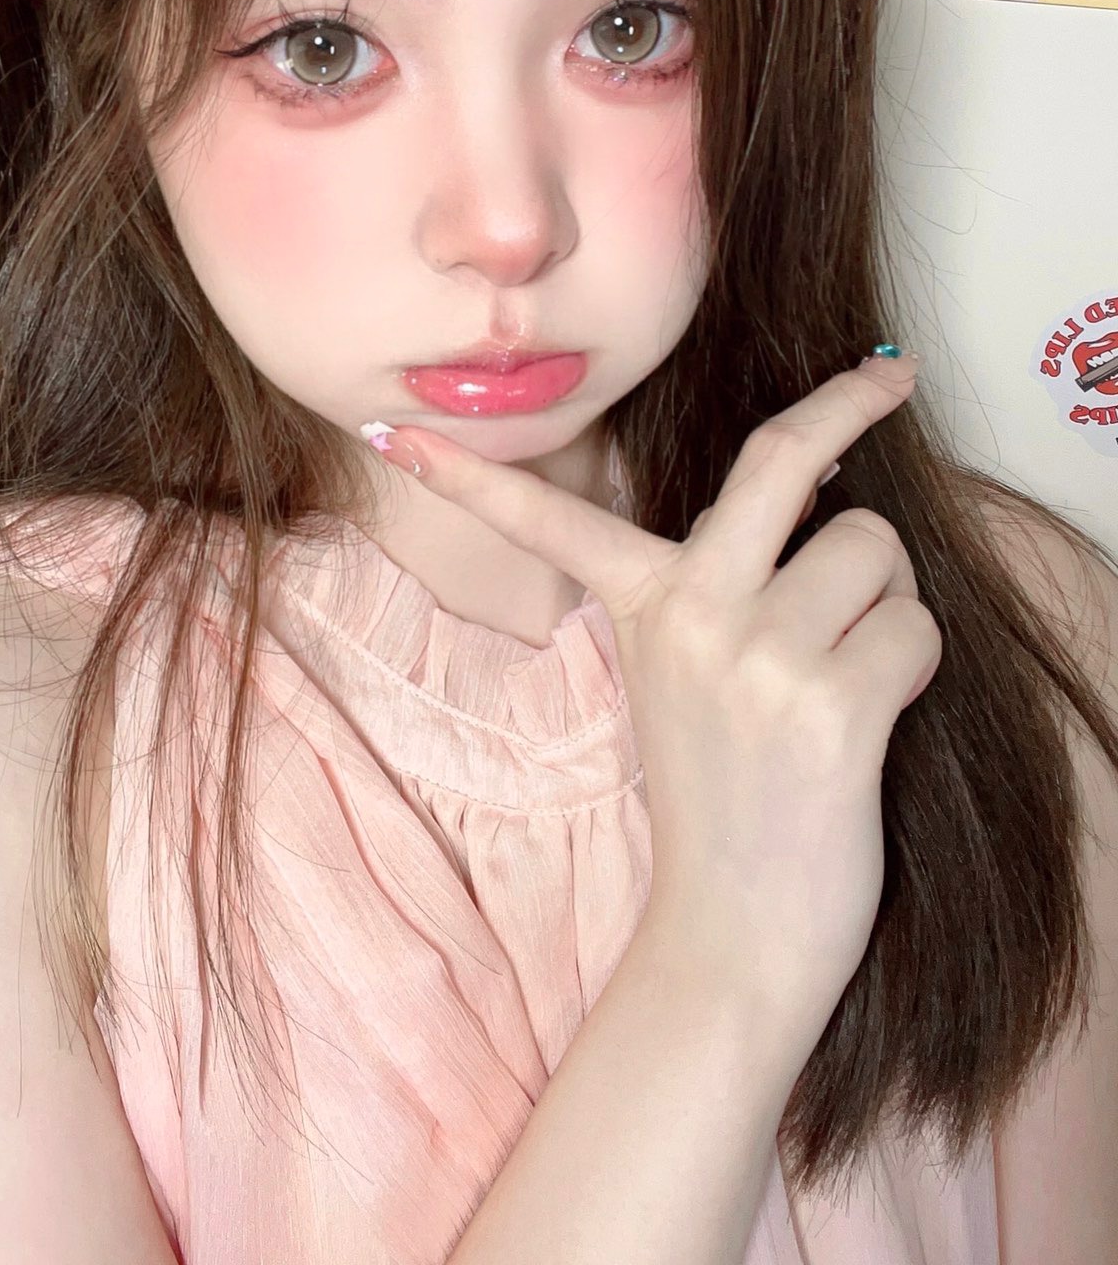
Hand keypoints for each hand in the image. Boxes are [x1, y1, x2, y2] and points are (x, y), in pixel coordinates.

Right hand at [366, 352, 937, 1054]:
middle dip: (848, 402)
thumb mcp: (684, 675)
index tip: (399, 435)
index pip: (548, 519)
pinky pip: (912, 627)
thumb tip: (811, 493)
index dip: (472, 477)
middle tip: (887, 376)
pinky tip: (867, 719)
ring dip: (886, 599)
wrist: (736, 936)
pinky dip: (910, 665)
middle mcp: (691, 614)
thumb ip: (717, 585)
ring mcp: (757, 655)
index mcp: (638, 607)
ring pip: (874, 546)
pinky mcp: (830, 705)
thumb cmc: (725, 800)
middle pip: (781, 457)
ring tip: (843, 668)